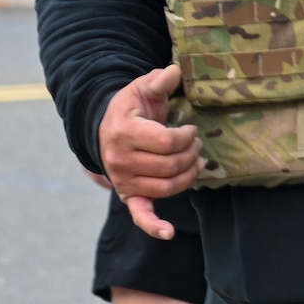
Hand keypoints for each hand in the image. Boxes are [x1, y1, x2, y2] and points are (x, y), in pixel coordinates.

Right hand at [97, 65, 202, 239]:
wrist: (106, 127)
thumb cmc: (131, 107)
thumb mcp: (143, 88)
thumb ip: (159, 80)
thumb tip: (176, 70)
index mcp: (125, 133)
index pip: (167, 142)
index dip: (186, 136)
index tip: (190, 129)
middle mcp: (120, 160)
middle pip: (170, 166)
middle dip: (191, 154)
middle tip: (197, 143)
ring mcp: (123, 180)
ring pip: (166, 187)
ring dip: (188, 176)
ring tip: (195, 162)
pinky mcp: (128, 195)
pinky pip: (140, 214)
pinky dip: (154, 226)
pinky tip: (168, 233)